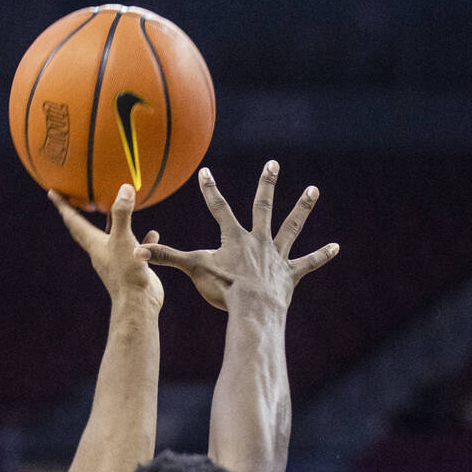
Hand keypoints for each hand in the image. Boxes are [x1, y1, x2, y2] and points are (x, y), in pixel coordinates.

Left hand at [50, 183, 163, 311]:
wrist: (137, 303)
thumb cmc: (126, 272)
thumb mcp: (123, 239)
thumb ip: (122, 214)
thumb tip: (125, 188)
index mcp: (94, 244)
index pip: (73, 221)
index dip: (63, 205)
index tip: (52, 192)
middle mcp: (102, 251)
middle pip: (85, 229)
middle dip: (78, 213)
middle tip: (74, 198)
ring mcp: (116, 260)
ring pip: (111, 237)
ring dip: (111, 223)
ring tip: (112, 210)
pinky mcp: (131, 267)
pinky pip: (135, 248)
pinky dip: (141, 238)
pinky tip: (152, 233)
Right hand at [135, 161, 337, 310]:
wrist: (253, 308)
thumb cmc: (223, 289)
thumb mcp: (192, 270)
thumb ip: (165, 259)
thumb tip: (136, 253)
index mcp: (235, 238)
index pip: (219, 208)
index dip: (211, 190)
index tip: (206, 172)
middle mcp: (258, 241)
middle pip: (263, 207)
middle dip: (267, 184)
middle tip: (273, 163)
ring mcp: (276, 257)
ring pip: (291, 227)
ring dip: (302, 208)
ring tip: (313, 190)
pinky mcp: (290, 274)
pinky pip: (308, 263)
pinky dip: (321, 256)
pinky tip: (336, 247)